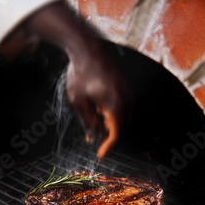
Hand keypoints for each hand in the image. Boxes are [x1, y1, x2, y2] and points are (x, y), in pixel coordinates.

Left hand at [65, 42, 127, 157]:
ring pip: (124, 118)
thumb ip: (87, 120)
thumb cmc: (80, 73)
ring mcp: (127, 92)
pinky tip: (100, 112)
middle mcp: (126, 99)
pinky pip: (123, 107)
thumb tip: (92, 134)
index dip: (109, 148)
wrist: (87, 48)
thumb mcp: (77, 101)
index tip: (101, 156)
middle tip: (99, 145)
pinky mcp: (125, 86)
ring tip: (98, 127)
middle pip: (123, 128)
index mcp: (115, 105)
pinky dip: (114, 115)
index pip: (116, 135)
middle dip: (111, 138)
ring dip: (113, 126)